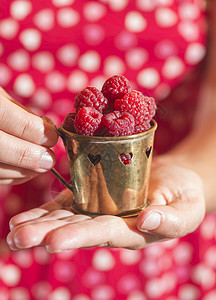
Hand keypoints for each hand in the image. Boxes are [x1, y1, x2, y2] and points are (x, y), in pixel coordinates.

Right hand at [0, 87, 57, 184]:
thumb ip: (19, 112)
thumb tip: (47, 131)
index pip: (10, 119)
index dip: (36, 131)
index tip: (52, 137)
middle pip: (0, 148)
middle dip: (30, 156)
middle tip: (49, 160)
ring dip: (22, 172)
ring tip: (40, 168)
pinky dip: (9, 177)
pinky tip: (23, 172)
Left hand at [7, 156, 204, 250]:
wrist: (172, 179)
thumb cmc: (184, 194)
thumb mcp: (187, 208)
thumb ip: (171, 220)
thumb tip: (148, 222)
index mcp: (132, 231)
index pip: (104, 234)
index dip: (80, 237)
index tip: (53, 242)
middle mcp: (110, 224)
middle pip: (76, 229)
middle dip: (47, 234)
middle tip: (18, 239)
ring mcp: (98, 210)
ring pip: (66, 218)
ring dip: (39, 224)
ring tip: (14, 230)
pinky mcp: (92, 196)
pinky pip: (66, 204)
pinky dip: (46, 210)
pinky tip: (25, 216)